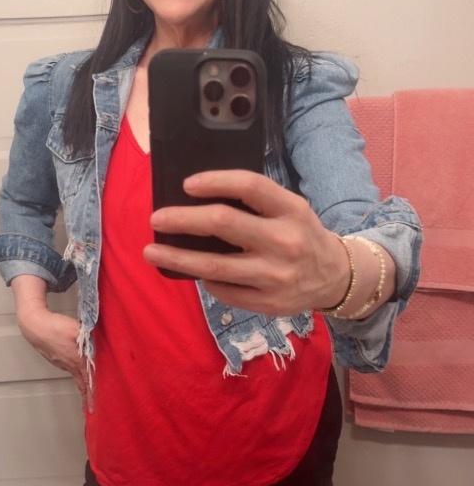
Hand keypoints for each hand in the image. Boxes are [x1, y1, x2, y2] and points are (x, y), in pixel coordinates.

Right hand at [17, 305, 87, 401]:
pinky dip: (75, 370)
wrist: (34, 326)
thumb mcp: (76, 329)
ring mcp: (61, 362)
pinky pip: (69, 367)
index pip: (87, 381)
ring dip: (82, 382)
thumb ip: (90, 338)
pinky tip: (77, 367)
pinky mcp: (55, 357)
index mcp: (76, 360)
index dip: (91, 395)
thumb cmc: (54, 327)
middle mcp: (68, 364)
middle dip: (86, 395)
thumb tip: (100, 343)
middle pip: (81, 382)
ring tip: (87, 389)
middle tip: (90, 407)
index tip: (92, 408)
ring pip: (75, 374)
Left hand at [143, 170, 350, 315]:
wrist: (335, 277)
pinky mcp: (267, 303)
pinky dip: (204, 280)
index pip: (250, 186)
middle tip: (157, 219)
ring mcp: (275, 276)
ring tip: (152, 252)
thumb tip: (198, 199)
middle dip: (182, 220)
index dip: (215, 182)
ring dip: (177, 258)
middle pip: (223, 224)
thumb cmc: (302, 234)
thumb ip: (256, 203)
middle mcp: (285, 241)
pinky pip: (223, 290)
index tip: (187, 184)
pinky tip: (192, 272)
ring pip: (214, 266)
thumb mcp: (291, 209)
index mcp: (291, 210)